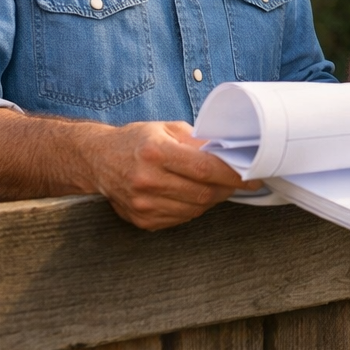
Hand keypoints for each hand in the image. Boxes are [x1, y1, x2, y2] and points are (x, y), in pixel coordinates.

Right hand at [83, 120, 258, 230]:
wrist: (97, 160)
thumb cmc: (135, 141)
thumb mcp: (166, 129)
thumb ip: (197, 141)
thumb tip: (228, 152)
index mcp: (155, 152)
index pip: (204, 169)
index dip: (233, 174)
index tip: (252, 176)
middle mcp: (146, 180)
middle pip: (202, 193)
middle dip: (227, 188)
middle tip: (240, 181)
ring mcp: (142, 204)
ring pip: (195, 209)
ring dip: (212, 199)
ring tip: (216, 186)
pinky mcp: (141, 220)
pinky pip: (181, 218)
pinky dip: (194, 208)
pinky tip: (193, 195)